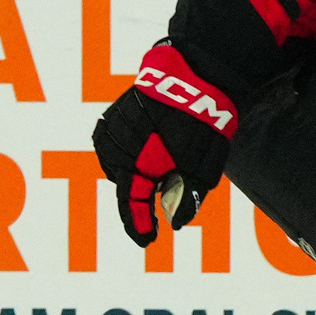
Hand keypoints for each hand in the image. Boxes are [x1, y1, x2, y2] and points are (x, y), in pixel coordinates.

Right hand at [90, 43, 237, 246]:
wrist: (192, 73)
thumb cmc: (201, 122)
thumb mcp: (203, 166)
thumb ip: (188, 196)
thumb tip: (177, 223)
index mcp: (135, 166)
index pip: (131, 205)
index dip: (139, 225)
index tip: (147, 241)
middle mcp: (115, 150)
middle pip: (126, 185)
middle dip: (142, 193)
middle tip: (168, 188)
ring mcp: (112, 131)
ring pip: (119, 165)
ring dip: (137, 170)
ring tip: (162, 161)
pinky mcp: (113, 115)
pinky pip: (117, 144)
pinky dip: (132, 151)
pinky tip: (150, 145)